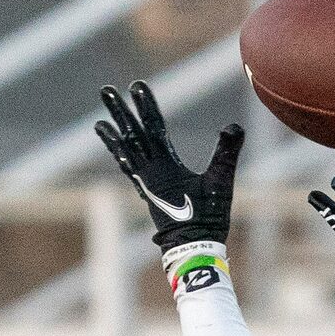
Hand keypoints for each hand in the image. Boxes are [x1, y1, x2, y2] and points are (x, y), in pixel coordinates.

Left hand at [94, 81, 241, 251]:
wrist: (192, 250)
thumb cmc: (207, 219)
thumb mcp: (221, 184)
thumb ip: (226, 155)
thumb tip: (234, 127)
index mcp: (165, 167)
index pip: (153, 128)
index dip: (145, 106)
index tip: (137, 85)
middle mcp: (150, 173)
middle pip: (131, 135)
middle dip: (120, 112)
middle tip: (106, 91)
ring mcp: (146, 184)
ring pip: (125, 152)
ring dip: (114, 134)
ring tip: (100, 121)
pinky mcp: (147, 194)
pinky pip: (128, 170)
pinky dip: (120, 156)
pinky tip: (116, 151)